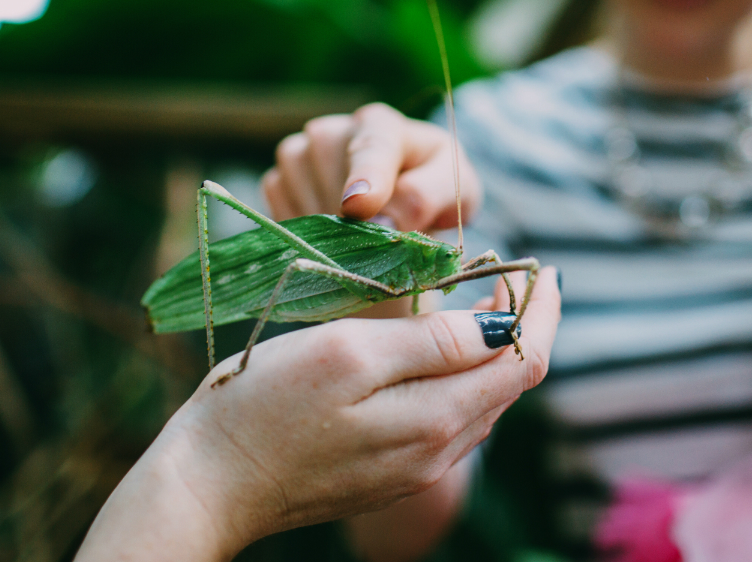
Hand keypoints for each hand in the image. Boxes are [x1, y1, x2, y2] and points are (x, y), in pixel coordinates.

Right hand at [75, 268, 559, 561]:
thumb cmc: (265, 405)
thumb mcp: (348, 354)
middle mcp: (436, 451)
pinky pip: (448, 419)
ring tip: (489, 302)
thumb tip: (502, 324)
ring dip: (496, 351)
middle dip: (525, 326)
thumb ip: (430, 343)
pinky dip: (463, 377)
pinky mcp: (387, 471)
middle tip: (518, 274)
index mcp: (434, 418)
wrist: (208, 484)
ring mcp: (412, 466)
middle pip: (508, 384)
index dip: (542, 311)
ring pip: (481, 402)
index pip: (522, 361)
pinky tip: (444, 351)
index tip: (543, 267)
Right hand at [263, 103, 481, 232]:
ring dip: (330, 224)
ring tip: (359, 235)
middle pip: (330, 169)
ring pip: (301, 188)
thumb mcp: (453, 191)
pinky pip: (282, 206)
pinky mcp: (279, 179)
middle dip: (352, 213)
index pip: (370, 145)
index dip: (364, 176)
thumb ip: (426, 197)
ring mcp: (301, 152)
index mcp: (382, 125)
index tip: (358, 207)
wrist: (403, 204)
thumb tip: (383, 222)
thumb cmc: (432, 190)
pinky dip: (306, 230)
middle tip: (377, 237)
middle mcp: (335, 131)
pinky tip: (334, 234)